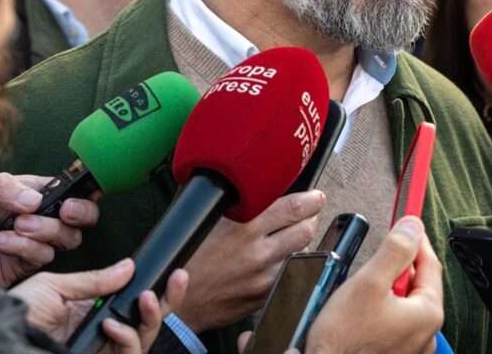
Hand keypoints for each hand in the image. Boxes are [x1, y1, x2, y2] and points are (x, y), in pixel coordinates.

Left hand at [0, 172, 99, 287]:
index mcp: (24, 192)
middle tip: (65, 211)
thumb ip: (2, 188)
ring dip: (47, 230)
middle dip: (80, 212)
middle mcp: (33, 216)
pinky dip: (24, 248)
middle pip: (78, 215)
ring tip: (17, 226)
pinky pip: (41, 257)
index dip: (80, 189)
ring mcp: (29, 242)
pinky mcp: (20, 266)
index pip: (65, 187)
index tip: (73, 194)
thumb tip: (36, 200)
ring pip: (66, 238)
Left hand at [10, 258, 187, 352]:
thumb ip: (95, 281)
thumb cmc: (19, 313)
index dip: (160, 290)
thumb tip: (130, 268)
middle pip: (148, 324)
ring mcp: (99, 351)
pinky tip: (112, 323)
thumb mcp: (58, 287)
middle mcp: (102, 333)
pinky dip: (125, 339)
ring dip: (149, 319)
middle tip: (176, 280)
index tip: (175, 272)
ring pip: (142, 342)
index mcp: (94, 312)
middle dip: (166, 302)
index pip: (136, 303)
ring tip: (144, 299)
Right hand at [177, 190, 324, 331]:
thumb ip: (239, 206)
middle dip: (310, 219)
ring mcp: (264, 278)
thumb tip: (263, 191)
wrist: (176, 300)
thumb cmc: (188, 256)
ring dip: (299, 244)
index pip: (294, 208)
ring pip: (301, 254)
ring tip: (289, 238)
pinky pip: (289, 276)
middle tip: (307, 214)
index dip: (311, 200)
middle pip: (306, 230)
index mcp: (245, 228)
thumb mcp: (210, 220)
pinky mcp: (264, 298)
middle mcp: (259, 253)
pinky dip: (289, 266)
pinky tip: (278, 260)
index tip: (315, 196)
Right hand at [304, 216, 443, 353]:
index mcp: (427, 314)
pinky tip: (363, 310)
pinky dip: (384, 309)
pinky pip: (395, 322)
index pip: (430, 264)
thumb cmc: (344, 340)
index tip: (408, 224)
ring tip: (366, 287)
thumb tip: (412, 227)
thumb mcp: (369, 282)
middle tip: (380, 256)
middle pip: (419, 284)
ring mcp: (411, 348)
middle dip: (400, 266)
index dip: (416, 239)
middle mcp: (425, 334)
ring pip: (405, 303)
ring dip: (390, 288)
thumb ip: (394, 251)